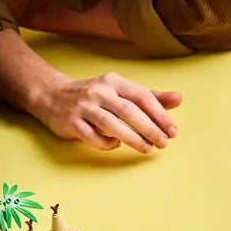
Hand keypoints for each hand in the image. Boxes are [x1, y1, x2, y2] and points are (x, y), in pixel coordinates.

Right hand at [33, 71, 182, 152]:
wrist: (51, 95)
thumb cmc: (94, 96)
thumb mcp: (120, 91)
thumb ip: (149, 96)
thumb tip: (179, 98)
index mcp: (114, 81)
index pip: (142, 96)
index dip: (160, 114)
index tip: (173, 131)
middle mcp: (99, 92)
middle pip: (128, 110)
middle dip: (149, 128)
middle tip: (163, 143)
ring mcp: (83, 107)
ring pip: (111, 124)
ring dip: (132, 138)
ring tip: (147, 149)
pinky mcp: (71, 122)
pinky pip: (92, 136)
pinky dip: (106, 143)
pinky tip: (116, 146)